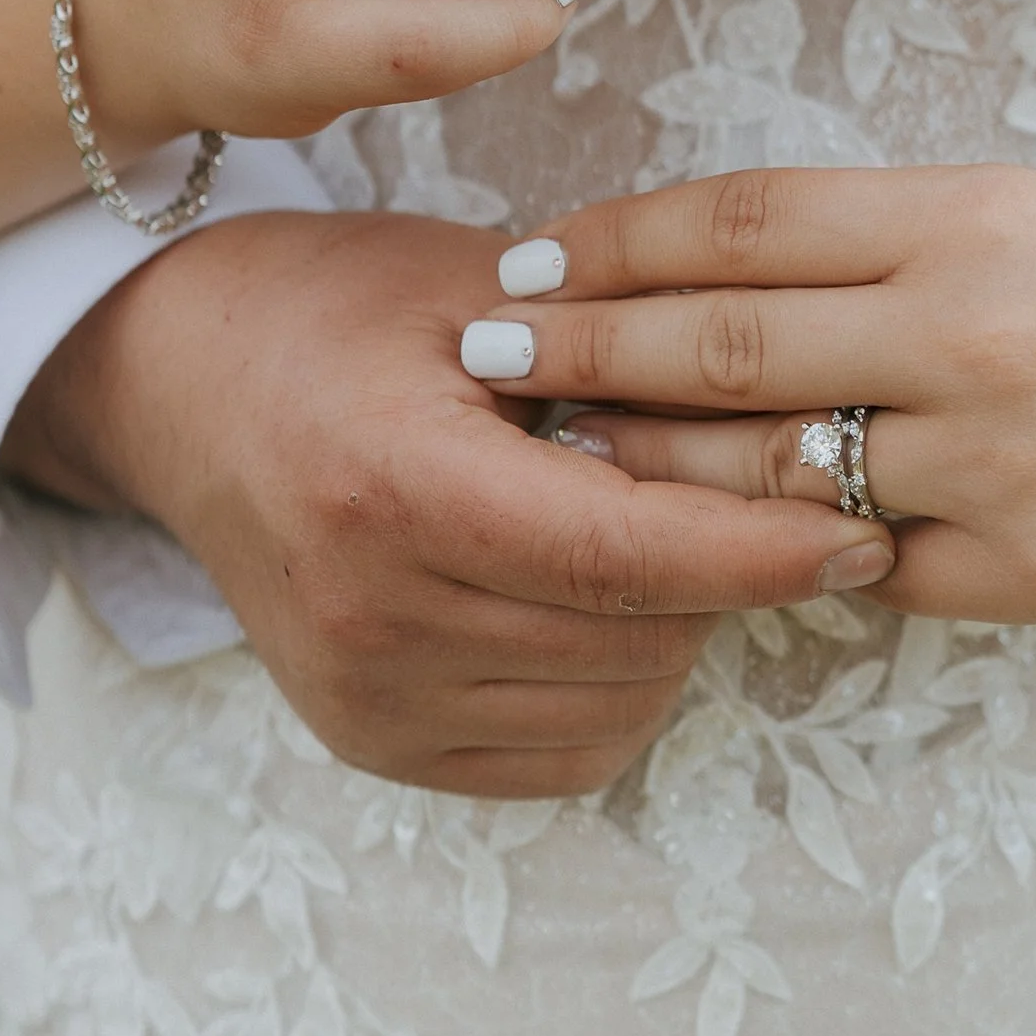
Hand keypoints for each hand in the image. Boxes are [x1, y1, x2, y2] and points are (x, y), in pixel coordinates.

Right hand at [1, 209, 896, 793]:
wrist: (174, 386)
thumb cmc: (331, 310)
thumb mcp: (472, 285)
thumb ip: (619, 346)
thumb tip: (792, 397)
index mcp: (395, 488)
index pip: (627, 555)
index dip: (762, 549)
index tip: (861, 528)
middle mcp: (372, 615)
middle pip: (637, 632)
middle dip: (720, 567)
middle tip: (742, 488)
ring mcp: (365, 697)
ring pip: (619, 697)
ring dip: (672, 625)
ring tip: (642, 526)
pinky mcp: (373, 744)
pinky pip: (567, 750)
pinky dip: (618, 684)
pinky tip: (595, 599)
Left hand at [453, 167, 1035, 627]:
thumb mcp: (1027, 214)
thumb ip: (874, 248)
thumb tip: (702, 282)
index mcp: (963, 220)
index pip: (738, 225)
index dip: (612, 245)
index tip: (524, 260)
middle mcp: (967, 336)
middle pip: (719, 349)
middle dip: (578, 354)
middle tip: (478, 356)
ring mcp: (995, 464)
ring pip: (764, 477)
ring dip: (645, 469)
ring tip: (559, 456)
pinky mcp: (1026, 574)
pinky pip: (862, 573)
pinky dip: (782, 558)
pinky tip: (711, 549)